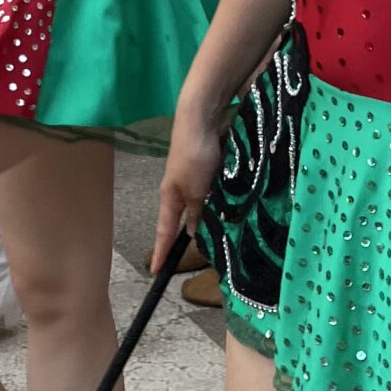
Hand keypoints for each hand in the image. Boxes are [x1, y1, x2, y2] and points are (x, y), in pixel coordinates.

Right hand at [149, 88, 226, 270]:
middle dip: (190, 236)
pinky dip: (222, 201)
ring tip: (223, 237)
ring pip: (203, 205)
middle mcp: (181, 189)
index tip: (155, 272)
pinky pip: (215, 191)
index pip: (164, 231)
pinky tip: (235, 209)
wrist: (203, 118)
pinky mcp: (211, 167)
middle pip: (184, 219)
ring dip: (211, 218)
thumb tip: (193, 234)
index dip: (161, 251)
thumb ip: (196, 213)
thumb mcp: (195, 190)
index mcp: (170, 196)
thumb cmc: (194, 155)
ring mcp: (196, 177)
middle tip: (197, 257)